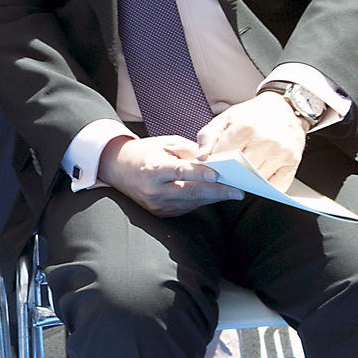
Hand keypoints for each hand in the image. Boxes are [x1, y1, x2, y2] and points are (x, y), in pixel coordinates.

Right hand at [98, 134, 244, 216]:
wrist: (119, 170)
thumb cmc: (145, 152)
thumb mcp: (165, 144)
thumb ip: (188, 152)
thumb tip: (212, 160)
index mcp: (152, 169)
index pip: (179, 171)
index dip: (199, 173)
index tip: (218, 173)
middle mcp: (153, 190)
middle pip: (190, 192)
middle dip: (217, 192)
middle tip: (238, 191)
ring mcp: (157, 205)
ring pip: (192, 202)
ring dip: (214, 197)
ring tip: (234, 191)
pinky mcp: (161, 213)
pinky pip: (187, 207)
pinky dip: (202, 200)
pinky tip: (216, 194)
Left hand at [195, 94, 306, 191]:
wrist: (284, 108)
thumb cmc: (250, 116)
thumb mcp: (225, 119)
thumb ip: (207, 137)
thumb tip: (201, 158)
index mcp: (245, 127)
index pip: (222, 157)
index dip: (214, 164)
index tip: (211, 167)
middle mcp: (265, 140)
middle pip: (239, 171)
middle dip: (229, 175)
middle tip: (225, 174)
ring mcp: (281, 152)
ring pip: (256, 180)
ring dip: (247, 182)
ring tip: (241, 175)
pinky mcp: (293, 162)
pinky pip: (276, 186)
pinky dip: (265, 187)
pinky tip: (258, 180)